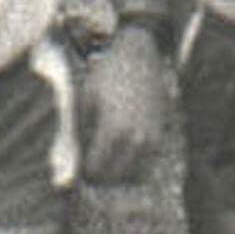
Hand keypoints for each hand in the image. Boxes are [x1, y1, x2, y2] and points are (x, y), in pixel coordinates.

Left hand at [80, 23, 169, 184]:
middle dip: (101, 178)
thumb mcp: (84, 101)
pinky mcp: (161, 134)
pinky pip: (147, 162)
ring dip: (120, 175)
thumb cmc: (106, 75)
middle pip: (116, 178)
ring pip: (135, 175)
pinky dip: (135, 165)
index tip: (78, 168)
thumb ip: (79, 135)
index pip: (96, 172)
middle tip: (90, 169)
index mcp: (113, 131)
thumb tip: (72, 162)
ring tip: (107, 162)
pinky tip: (123, 153)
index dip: (84, 173)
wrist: (139, 55)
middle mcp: (136, 139)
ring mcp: (152, 138)